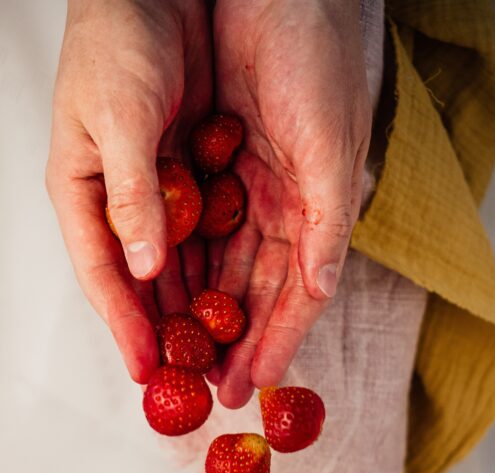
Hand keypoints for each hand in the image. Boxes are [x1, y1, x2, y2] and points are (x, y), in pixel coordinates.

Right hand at [46, 0, 211, 382]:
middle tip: (195, 385)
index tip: (148, 373)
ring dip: (201, 315)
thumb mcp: (120, 116)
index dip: (126, 327)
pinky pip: (211, 239)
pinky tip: (242, 303)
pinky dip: (224, 272)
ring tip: (224, 361)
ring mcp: (160, 195)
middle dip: (170, 338)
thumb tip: (145, 268)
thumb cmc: (118, 39)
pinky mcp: (195, 180)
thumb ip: (134, 193)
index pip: (105, 276)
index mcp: (84, 195)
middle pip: (146, 288)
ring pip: (181, 271)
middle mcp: (122, 205)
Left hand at [210, 0, 371, 406]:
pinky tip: (163, 293)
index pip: (295, 297)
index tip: (248, 388)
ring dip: (204, 312)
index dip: (274, 344)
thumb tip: (322, 291)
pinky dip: (182, 261)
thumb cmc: (319, 62)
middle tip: (208, 388)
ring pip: (222, 265)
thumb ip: (326, 223)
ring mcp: (247, 187)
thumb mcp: (331, 147)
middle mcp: (284, 207)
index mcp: (318, 212)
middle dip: (234, 342)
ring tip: (181, 357)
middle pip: (254, 292)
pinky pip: (195, 227)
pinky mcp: (214, 163)